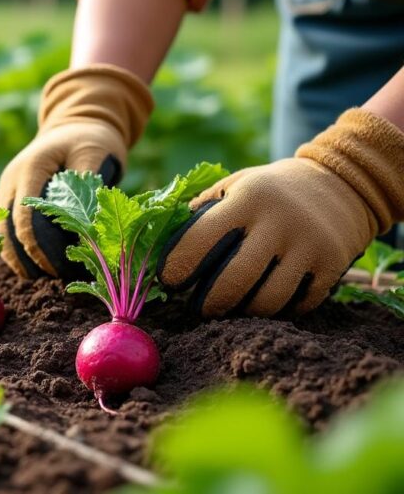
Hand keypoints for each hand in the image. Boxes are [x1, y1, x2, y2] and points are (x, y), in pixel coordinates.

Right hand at [0, 65, 152, 277]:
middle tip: (49, 280)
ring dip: (17, 258)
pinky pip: (7, 229)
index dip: (36, 247)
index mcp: (30, 169)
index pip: (24, 217)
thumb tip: (87, 224)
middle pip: (5, 230)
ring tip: (41, 279)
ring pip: (1, 233)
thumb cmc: (90, 139)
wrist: (75, 124)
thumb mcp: (96, 153)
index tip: (55, 268)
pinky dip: (17, 250)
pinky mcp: (10, 199)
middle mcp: (12, 181)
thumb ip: (89, 184)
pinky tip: (34, 267)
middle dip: (25, 258)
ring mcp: (7, 190)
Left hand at [158, 109, 403, 316]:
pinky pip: (295, 306)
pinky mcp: (332, 267)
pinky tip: (260, 303)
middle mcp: (280, 222)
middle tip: (197, 308)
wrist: (340, 185)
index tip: (168, 282)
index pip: (200, 240)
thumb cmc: (267, 192)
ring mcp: (310, 247)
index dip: (177, 267)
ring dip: (241, 313)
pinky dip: (275, 312)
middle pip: (234, 281)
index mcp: (248, 198)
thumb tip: (157, 248)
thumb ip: (200, 213)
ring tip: (229, 309)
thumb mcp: (233, 186)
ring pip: (267, 303)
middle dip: (208, 304)